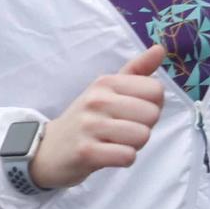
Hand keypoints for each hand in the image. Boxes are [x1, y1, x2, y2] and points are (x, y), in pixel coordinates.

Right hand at [31, 45, 167, 189]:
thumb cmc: (87, 119)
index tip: (130, 112)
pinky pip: (127, 156)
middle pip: (152, 114)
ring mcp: (89, 126)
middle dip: (142, 126)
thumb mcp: (106, 90)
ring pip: (142, 136)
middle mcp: (96, 100)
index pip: (155, 90)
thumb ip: (136, 71)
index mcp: (105, 83)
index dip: (150, 105)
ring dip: (133, 145)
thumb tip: (160, 48)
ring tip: (113, 142)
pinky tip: (107, 155)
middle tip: (120, 130)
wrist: (49, 149)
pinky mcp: (86, 152)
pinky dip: (122, 159)